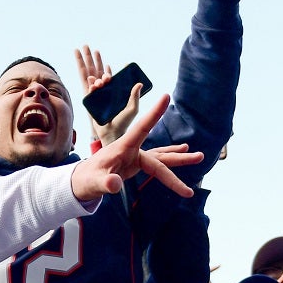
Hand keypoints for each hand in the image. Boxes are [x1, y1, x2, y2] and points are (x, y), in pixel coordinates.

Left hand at [70, 94, 202, 200]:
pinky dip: (170, 160)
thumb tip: (115, 186)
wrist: (82, 180)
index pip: (141, 128)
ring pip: (162, 158)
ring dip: (179, 159)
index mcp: (123, 148)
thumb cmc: (87, 179)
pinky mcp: (136, 163)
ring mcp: (135, 157)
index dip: (154, 113)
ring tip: (200, 156)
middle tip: (201, 156)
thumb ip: (105, 183)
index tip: (166, 96)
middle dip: (179, 158)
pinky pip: (157, 162)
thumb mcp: (94, 183)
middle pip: (159, 154)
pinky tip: (183, 153)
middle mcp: (132, 150)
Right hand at [73, 45, 140, 145]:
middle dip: (92, 58)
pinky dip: (89, 81)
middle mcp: (104, 91)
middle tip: (88, 47)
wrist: (112, 134)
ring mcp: (96, 95)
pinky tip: (91, 77)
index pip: (110, 76)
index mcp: (114, 91)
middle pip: (96, 71)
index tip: (115, 65)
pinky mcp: (90, 100)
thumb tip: (139, 83)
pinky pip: (87, 87)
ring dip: (88, 64)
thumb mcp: (133, 108)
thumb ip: (135, 96)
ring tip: (88, 58)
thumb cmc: (124, 123)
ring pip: (90, 76)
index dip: (108, 68)